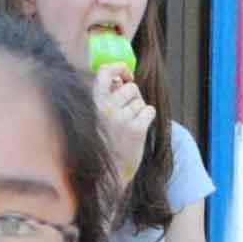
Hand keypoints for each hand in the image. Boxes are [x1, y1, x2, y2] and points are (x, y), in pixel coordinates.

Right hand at [94, 63, 155, 181]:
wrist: (106, 173)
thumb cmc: (104, 141)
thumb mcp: (97, 115)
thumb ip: (106, 97)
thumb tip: (122, 79)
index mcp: (93, 101)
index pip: (105, 71)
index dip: (120, 68)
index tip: (128, 75)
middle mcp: (105, 107)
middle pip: (131, 88)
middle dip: (134, 97)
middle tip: (129, 112)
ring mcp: (120, 118)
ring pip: (141, 101)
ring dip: (139, 110)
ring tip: (130, 124)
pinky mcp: (135, 129)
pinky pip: (149, 111)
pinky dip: (147, 117)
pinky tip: (139, 128)